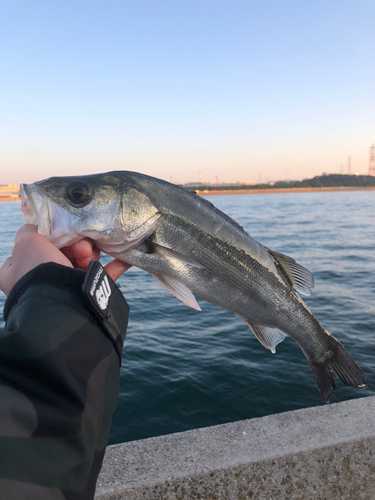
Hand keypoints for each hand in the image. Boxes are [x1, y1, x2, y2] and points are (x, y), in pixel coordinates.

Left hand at [0, 225, 131, 295]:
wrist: (62, 303)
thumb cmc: (38, 269)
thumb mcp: (26, 240)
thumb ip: (32, 227)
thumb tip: (45, 225)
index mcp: (18, 270)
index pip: (36, 243)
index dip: (52, 234)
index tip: (62, 231)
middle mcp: (39, 278)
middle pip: (63, 249)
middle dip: (75, 244)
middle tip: (80, 247)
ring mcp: (64, 286)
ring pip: (83, 259)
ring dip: (90, 253)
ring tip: (88, 256)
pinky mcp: (86, 294)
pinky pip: (103, 275)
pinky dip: (113, 265)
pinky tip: (125, 257)